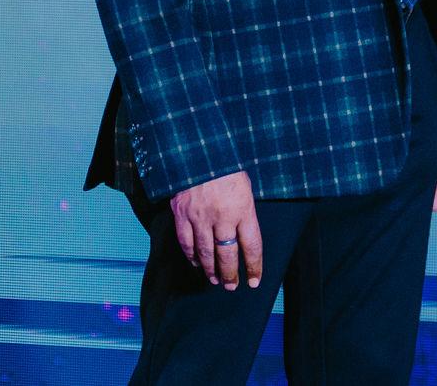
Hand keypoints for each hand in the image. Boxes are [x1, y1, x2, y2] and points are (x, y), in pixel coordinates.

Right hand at [169, 170, 262, 289]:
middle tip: (232, 286)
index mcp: (243, 209)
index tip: (255, 281)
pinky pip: (186, 243)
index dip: (254, 266)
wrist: (199, 150)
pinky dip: (192, 257)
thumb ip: (246, 211)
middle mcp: (222, 217)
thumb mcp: (247, 186)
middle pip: (227, 255)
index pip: (252, 246)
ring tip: (216, 280)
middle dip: (231, 274)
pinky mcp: (181, 216)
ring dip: (211, 270)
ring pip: (205, 253)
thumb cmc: (228, 166)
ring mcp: (199, 218)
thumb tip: (246, 235)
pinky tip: (197, 264)